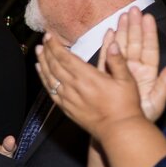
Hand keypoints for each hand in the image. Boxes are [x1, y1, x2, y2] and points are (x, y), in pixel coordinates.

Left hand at [36, 9, 165, 138]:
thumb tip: (113, 43)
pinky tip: (41, 71)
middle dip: (47, 51)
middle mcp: (74, 87)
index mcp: (88, 77)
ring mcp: (68, 98)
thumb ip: (117, 61)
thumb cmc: (125, 105)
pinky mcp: (66, 108)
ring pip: (50, 77)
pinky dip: (44, 79)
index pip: (65, 57)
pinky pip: (50, 90)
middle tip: (42, 40)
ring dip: (43, 63)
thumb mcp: (127, 80)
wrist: (118, 130)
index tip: (49, 36)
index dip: (55, 46)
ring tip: (38, 51)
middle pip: (55, 65)